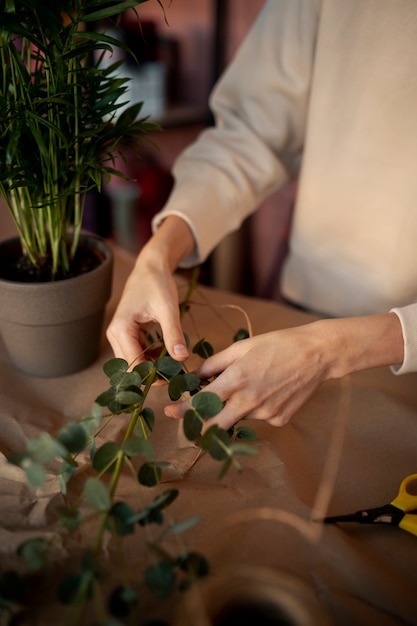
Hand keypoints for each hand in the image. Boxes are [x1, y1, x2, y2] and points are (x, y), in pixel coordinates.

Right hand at [106, 216, 194, 365]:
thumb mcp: (168, 309)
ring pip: (133, 360)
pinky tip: (165, 352)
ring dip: (152, 365)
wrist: (151, 267)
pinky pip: (136, 352)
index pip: (134, 364)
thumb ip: (173, 334)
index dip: (152, 375)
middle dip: (152, 373)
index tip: (173, 378)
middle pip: (131, 366)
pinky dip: (150, 356)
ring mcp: (118, 334)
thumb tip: (182, 358)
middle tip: (175, 374)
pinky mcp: (126, 333)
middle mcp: (114, 334)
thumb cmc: (157, 284)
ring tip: (173, 365)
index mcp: (121, 330)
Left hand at [165, 323, 330, 428]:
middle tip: (192, 418)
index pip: (201, 403)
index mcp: (237, 380)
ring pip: (239, 418)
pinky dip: (256, 408)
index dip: (183, 410)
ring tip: (250, 387)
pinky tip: (269, 391)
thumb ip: (214, 364)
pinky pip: (259, 418)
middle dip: (200, 423)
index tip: (170, 411)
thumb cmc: (278, 344)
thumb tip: (192, 376)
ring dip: (233, 409)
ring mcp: (266, 413)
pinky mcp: (280, 420)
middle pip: (215, 424)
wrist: (317, 354)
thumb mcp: (242, 348)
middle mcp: (250, 401)